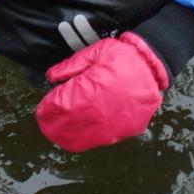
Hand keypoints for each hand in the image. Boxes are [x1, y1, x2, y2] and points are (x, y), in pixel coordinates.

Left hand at [35, 32, 168, 151]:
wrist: (153, 65)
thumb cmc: (121, 56)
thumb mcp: (94, 52)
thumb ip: (70, 66)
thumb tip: (50, 78)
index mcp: (89, 91)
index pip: (59, 106)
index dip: (47, 110)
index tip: (40, 110)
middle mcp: (98, 112)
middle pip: (66, 126)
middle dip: (52, 126)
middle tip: (45, 125)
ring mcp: (113, 125)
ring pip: (82, 139)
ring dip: (66, 137)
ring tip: (56, 134)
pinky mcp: (125, 131)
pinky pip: (101, 140)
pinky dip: (87, 139)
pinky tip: (78, 136)